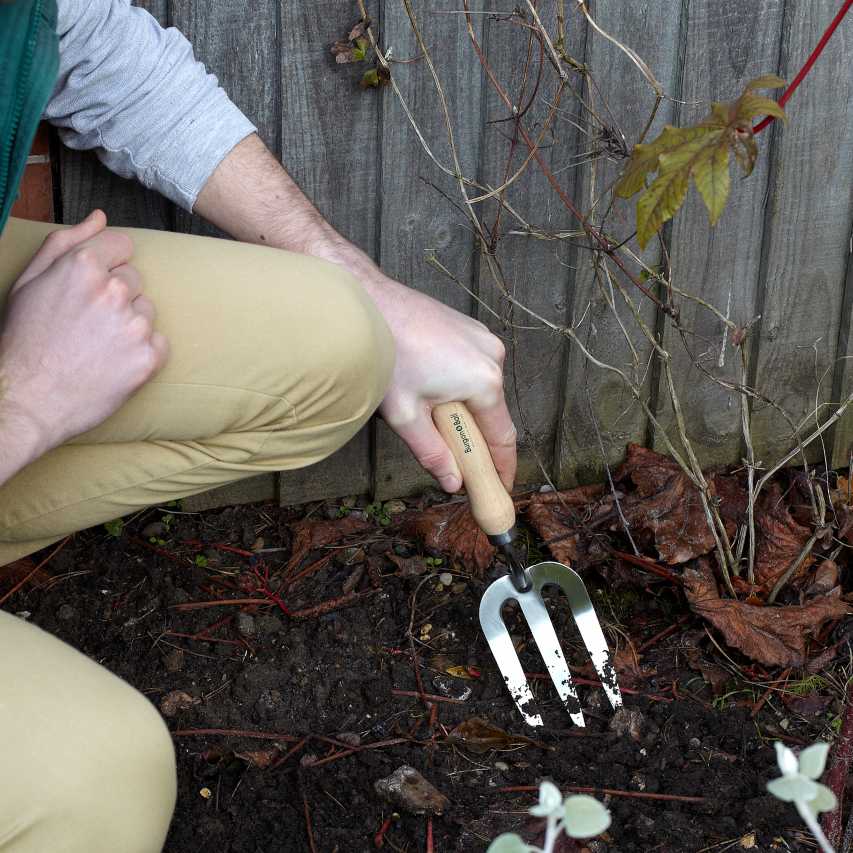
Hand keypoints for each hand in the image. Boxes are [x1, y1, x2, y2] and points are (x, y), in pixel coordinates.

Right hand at [0, 210, 168, 457]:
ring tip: (97, 345)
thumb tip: (100, 217)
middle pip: (135, 280)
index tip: (91, 287)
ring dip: (129, 324)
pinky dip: (142, 352)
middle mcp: (115, 291)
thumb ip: (68, 242)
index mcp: (83, 266)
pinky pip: (159, 342)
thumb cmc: (25, 339)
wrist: (28, 399)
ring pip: (146, 311)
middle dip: (116, 296)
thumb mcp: (31, 281)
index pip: (122, 246)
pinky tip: (114, 361)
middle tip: (86, 323)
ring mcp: (135, 326)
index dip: (106, 265)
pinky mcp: (149, 358)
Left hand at [193, 134, 514, 491]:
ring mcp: (482, 338)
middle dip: (475, 438)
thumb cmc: (384, 353)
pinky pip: (472, 368)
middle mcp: (492, 356)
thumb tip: (453, 481)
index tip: (500, 488)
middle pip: (492, 413)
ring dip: (463, 409)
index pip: (503, 437)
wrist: (367, 300)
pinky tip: (427, 386)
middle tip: (455, 461)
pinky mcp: (468, 328)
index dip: (502, 468)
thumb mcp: (404, 415)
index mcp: (484, 381)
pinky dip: (458, 385)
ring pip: (481, 390)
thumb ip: (433, 452)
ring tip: (427, 413)